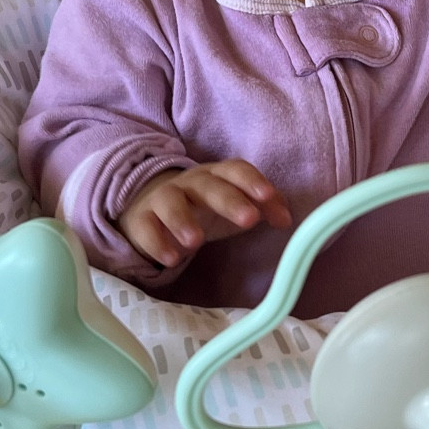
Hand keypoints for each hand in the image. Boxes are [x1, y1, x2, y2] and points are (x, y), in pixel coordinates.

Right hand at [121, 161, 291, 270]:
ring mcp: (162, 199)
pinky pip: (145, 227)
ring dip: (182, 219)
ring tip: (195, 242)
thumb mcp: (233, 206)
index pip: (235, 169)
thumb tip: (286, 219)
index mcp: (216, 176)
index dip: (252, 181)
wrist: (151, 208)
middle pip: (207, 185)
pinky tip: (170, 258)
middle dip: (228, 200)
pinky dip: (156, 242)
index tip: (268, 197)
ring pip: (170, 201)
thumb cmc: (203, 208)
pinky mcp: (141, 219)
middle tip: (248, 220)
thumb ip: (264, 209)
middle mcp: (189, 183)